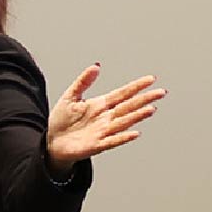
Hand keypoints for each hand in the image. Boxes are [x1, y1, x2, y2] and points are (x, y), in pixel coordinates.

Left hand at [45, 63, 163, 170]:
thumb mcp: (70, 97)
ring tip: (150, 109)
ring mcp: (103, 131)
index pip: (122, 94)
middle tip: (160, 92)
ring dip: (136, 116)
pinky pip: (112, 140)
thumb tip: (96, 66)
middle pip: (128, 106)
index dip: (136, 86)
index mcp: (101, 105)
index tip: (151, 79)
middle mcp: (106, 117)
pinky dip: (123, 137)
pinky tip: (134, 133)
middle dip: (144, 99)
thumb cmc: (61, 120)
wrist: (51, 142)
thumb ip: (83, 82)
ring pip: (123, 122)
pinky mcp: (97, 145)